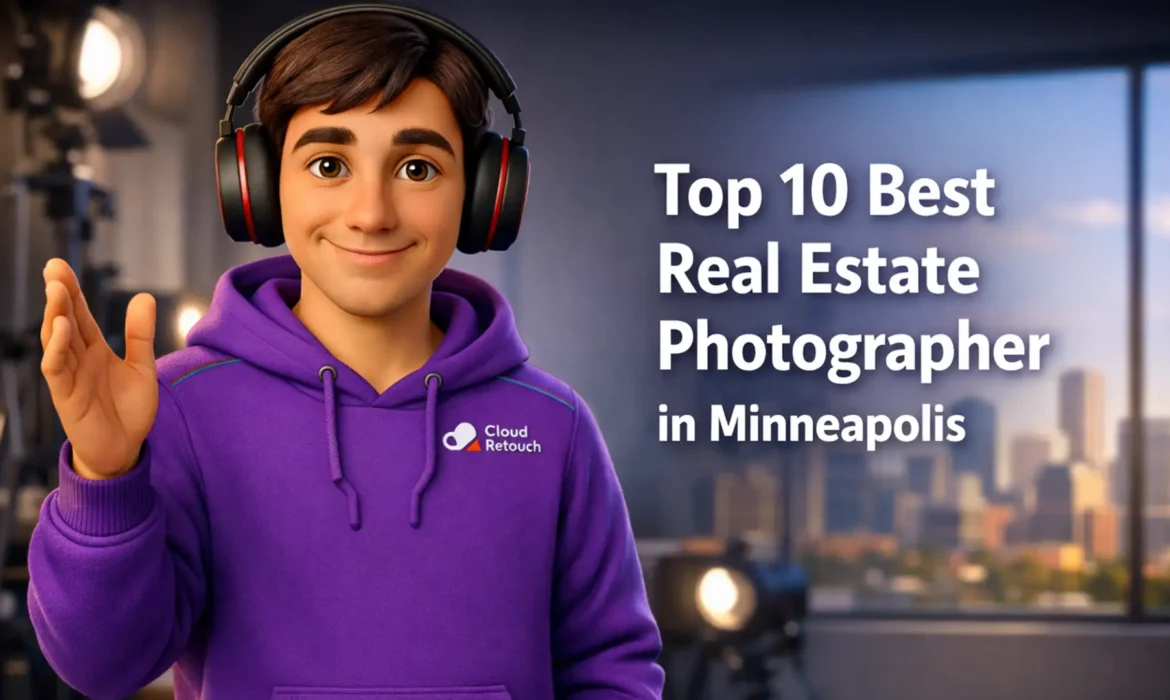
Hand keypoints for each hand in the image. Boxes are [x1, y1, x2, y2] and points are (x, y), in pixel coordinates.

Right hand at [40, 259, 158, 479]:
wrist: (126, 449)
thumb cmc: (130, 410)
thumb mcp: (142, 367)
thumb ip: (140, 334)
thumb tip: (143, 296)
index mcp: (94, 349)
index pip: (80, 314)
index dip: (72, 291)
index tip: (60, 266)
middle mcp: (78, 359)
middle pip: (64, 320)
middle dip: (59, 294)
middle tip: (53, 267)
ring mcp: (69, 376)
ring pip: (56, 340)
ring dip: (55, 315)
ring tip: (57, 291)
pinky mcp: (65, 395)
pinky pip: (56, 369)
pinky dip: (57, 348)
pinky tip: (61, 329)